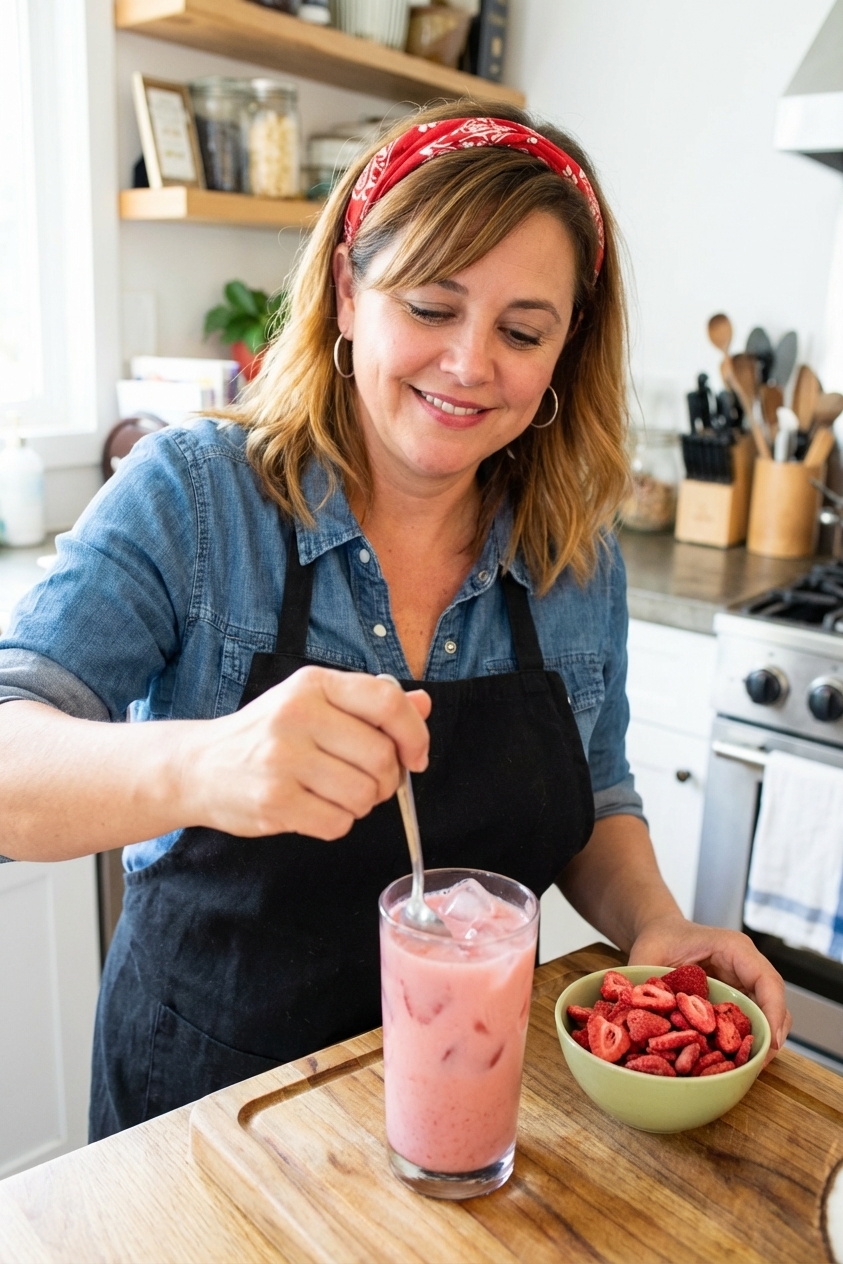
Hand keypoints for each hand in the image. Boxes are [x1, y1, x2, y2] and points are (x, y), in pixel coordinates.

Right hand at [184, 666, 430, 840]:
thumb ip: (368, 704)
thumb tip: (423, 704)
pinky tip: (316, 809)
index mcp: (313, 685)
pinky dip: (337, 823)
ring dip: (362, 804)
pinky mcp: (274, 801)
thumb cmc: (266, 734)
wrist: (199, 765)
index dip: (414, 733)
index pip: (387, 701)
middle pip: (382, 757)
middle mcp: (297, 715)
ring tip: (336, 794)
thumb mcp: (314, 704)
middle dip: (386, 780)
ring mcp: (283, 759)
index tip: (417, 756)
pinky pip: (338, 824)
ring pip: (364, 795)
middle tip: (368, 781)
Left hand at [628, 913, 790, 1065]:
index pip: (766, 979)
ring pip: (767, 1013)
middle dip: (773, 1034)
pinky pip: (750, 1019)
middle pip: (774, 1001)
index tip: (772, 1042)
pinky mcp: (737, 997)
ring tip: (747, 1067)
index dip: (773, 1011)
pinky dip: (745, 1039)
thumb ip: (644, 980)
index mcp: (733, 948)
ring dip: (761, 1040)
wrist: (660, 933)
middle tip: (759, 1064)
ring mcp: (744, 982)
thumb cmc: (658, 937)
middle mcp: (746, 965)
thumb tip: (637, 1011)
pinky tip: (732, 1058)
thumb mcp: (647, 954)